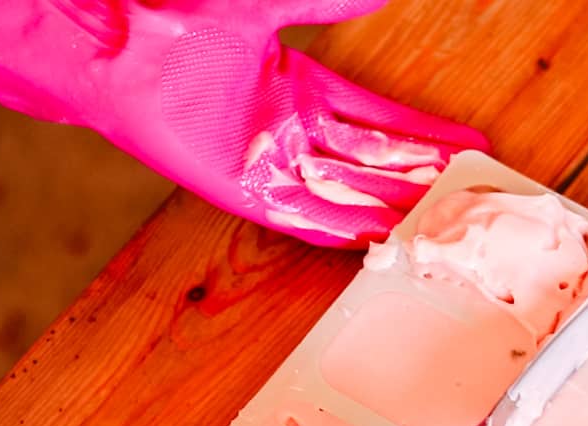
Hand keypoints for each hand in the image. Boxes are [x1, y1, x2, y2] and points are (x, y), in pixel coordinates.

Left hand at [0, 0, 488, 246]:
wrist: (117, 53)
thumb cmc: (178, 26)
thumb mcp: (266, 8)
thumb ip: (323, 4)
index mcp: (302, 90)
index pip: (380, 119)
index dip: (426, 133)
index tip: (469, 146)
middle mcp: (293, 131)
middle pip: (375, 160)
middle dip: (423, 175)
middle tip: (470, 191)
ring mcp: (271, 164)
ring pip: (349, 190)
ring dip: (393, 205)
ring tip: (438, 219)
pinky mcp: (246, 192)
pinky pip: (304, 218)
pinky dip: (341, 229)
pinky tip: (378, 240)